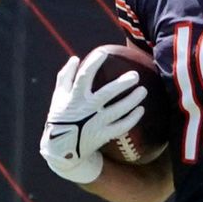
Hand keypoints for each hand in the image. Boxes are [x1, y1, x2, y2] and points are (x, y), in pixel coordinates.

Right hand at [40, 52, 147, 182]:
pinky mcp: (102, 135)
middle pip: (107, 93)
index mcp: (74, 97)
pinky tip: (141, 110)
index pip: (84, 76)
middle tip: (136, 76)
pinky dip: (132, 118)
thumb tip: (75, 58)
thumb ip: (65, 76)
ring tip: (143, 91)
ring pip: (118, 110)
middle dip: (123, 84)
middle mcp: (86, 109)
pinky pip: (121, 127)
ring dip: (132, 100)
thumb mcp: (58, 96)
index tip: (104, 53)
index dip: (94, 63)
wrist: (61, 148)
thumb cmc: (61, 117)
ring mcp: (95, 123)